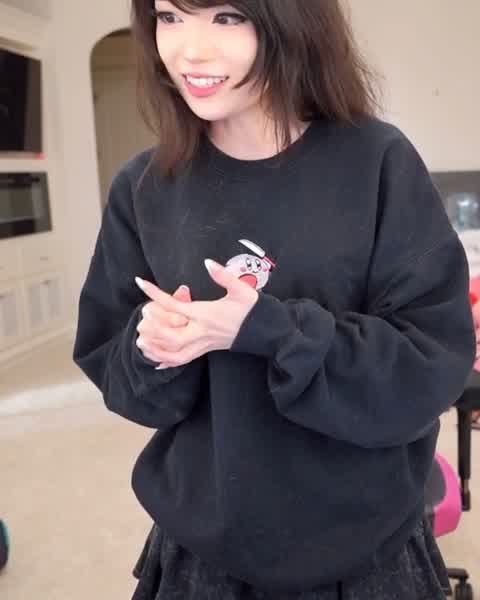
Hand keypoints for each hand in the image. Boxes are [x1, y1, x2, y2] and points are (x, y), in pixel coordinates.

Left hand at [135, 259, 258, 368]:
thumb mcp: (242, 289)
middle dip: (153, 329)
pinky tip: (155, 360)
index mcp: (206, 315)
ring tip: (141, 339)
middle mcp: (202, 332)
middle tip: (143, 317)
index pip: (174, 305)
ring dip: (155, 349)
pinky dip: (167, 362)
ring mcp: (203, 344)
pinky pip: (183, 361)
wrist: (265, 332)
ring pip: (174, 354)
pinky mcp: (206, 350)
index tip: (140, 282)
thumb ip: (223, 275)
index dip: (155, 294)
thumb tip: (208, 262)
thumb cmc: (253, 310)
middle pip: (170, 337)